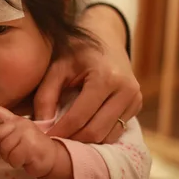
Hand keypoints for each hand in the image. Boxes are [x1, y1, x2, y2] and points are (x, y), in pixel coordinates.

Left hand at [0, 106, 57, 177]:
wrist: (52, 157)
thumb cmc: (30, 149)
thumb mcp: (16, 137)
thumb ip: (2, 134)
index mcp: (14, 120)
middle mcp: (20, 123)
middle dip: (1, 148)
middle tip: (12, 152)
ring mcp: (26, 132)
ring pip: (5, 148)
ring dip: (10, 157)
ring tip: (19, 156)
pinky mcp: (31, 145)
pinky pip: (14, 157)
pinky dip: (17, 163)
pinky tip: (25, 160)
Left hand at [34, 5, 141, 142]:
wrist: (104, 36)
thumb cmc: (75, 50)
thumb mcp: (56, 67)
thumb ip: (46, 95)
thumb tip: (41, 125)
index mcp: (105, 77)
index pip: (79, 116)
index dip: (60, 131)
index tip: (44, 139)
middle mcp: (125, 90)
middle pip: (96, 131)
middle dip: (73, 140)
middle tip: (53, 142)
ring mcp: (135, 98)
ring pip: (108, 135)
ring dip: (86, 141)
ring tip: (66, 136)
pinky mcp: (137, 104)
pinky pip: (116, 130)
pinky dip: (98, 134)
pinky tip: (81, 129)